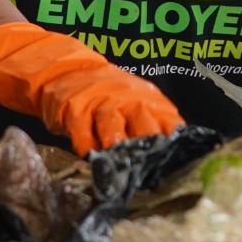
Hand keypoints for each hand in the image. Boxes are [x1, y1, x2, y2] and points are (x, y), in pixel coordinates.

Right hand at [0, 22, 182, 154]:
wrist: (62, 68)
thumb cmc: (104, 91)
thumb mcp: (132, 99)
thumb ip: (150, 120)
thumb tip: (171, 151)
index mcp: (147, 97)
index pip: (170, 122)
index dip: (175, 143)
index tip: (179, 162)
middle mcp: (128, 99)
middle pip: (146, 128)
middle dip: (151, 150)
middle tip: (153, 171)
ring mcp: (100, 104)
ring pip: (115, 132)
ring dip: (120, 154)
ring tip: (124, 173)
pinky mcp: (75, 110)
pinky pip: (83, 135)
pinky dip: (89, 149)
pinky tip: (93, 161)